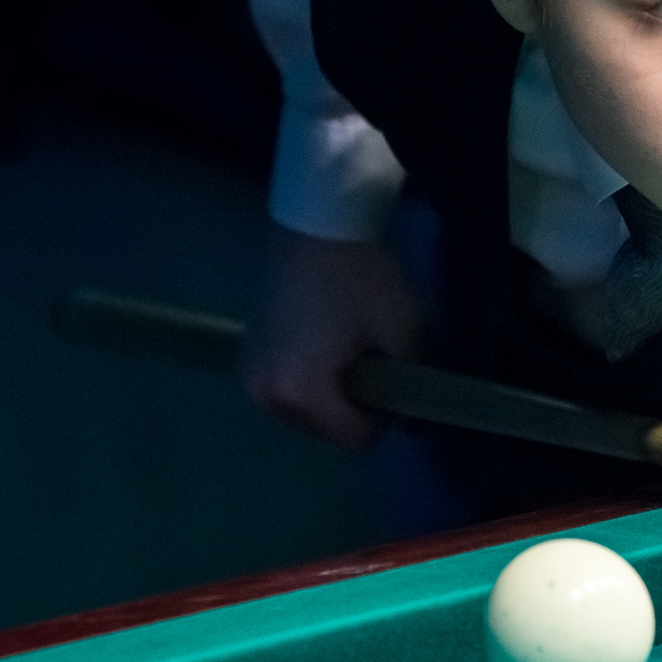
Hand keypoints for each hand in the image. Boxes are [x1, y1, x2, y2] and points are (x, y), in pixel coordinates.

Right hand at [241, 226, 419, 445]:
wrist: (317, 223)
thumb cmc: (361, 278)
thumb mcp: (403, 333)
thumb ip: (411, 382)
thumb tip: (411, 411)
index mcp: (300, 393)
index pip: (355, 439)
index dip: (386, 419)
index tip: (399, 386)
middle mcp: (266, 394)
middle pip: (327, 430)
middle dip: (356, 409)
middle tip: (377, 368)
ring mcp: (252, 373)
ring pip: (306, 411)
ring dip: (333, 396)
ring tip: (352, 353)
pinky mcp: (251, 351)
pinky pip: (289, 387)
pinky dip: (311, 378)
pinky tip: (329, 345)